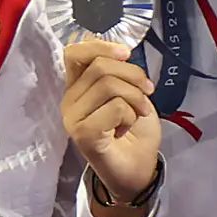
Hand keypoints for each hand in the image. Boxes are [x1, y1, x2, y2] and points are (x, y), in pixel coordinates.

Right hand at [58, 37, 159, 216]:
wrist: (138, 170)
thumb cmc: (134, 132)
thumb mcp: (131, 93)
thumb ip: (119, 73)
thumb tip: (120, 51)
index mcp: (78, 86)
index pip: (74, 53)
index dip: (100, 46)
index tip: (126, 54)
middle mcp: (69, 100)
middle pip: (100, 66)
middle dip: (133, 76)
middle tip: (147, 93)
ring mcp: (73, 118)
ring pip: (109, 85)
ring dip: (135, 97)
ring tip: (139, 113)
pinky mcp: (83, 134)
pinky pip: (114, 107)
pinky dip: (130, 115)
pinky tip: (126, 128)